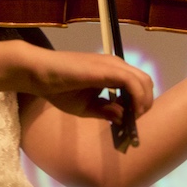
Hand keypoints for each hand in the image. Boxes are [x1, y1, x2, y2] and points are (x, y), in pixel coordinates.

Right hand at [21, 46, 153, 122]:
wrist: (40, 73)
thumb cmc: (59, 88)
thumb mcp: (85, 107)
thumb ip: (104, 111)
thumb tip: (122, 117)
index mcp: (111, 72)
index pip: (137, 84)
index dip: (139, 103)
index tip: (131, 120)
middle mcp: (115, 65)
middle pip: (145, 82)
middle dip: (145, 104)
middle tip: (133, 121)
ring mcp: (112, 65)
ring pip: (143, 81)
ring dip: (143, 102)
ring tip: (132, 119)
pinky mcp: (107, 69)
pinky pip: (132, 82)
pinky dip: (137, 98)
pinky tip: (130, 113)